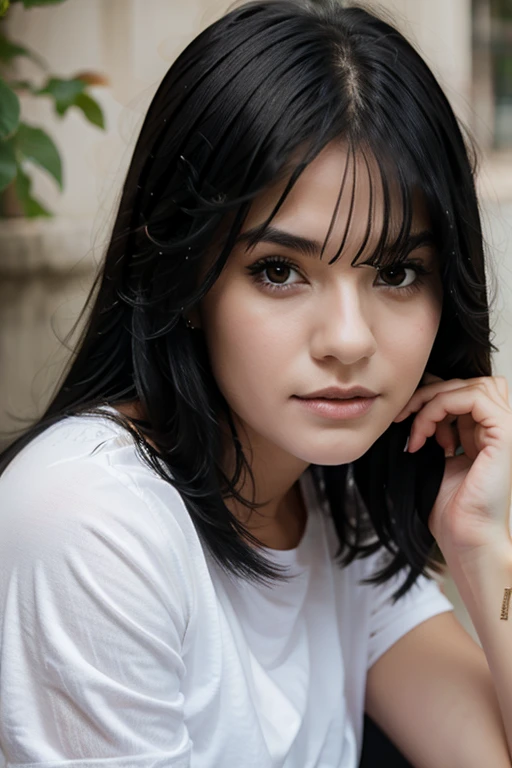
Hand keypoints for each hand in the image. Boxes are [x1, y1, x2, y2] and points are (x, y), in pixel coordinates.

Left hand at [393, 373, 511, 564]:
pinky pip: (474, 397)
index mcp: (484, 433)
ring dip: (433, 400)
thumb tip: (412, 403)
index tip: (404, 418)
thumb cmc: (448, 506)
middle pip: (467, 383)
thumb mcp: (434, 456)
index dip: (431, 396)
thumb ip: (433, 428)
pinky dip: (442, 408)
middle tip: (402, 416)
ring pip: (471, 385)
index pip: (462, 392)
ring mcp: (505, 429)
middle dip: (429, 394)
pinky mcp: (506, 433)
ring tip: (416, 430)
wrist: (464, 536)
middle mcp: (498, 428)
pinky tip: (426, 434)